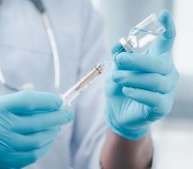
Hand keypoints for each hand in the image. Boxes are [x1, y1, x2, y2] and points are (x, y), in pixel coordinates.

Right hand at [0, 91, 73, 168]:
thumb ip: (21, 101)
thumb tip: (50, 102)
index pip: (28, 101)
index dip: (47, 100)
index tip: (59, 101)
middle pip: (36, 122)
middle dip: (57, 117)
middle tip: (67, 114)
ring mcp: (0, 147)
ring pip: (37, 140)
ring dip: (52, 133)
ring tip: (57, 127)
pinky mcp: (3, 161)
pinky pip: (32, 155)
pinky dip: (44, 147)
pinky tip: (48, 140)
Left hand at [105, 11, 178, 140]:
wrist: (117, 112)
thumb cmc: (119, 87)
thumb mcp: (115, 69)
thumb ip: (118, 56)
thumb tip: (119, 44)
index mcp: (156, 59)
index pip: (166, 42)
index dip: (167, 29)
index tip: (163, 15)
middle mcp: (166, 73)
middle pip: (159, 63)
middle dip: (137, 60)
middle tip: (119, 60)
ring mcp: (166, 90)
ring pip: (155, 80)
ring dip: (132, 78)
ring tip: (116, 78)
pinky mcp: (162, 107)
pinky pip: (154, 98)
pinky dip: (138, 93)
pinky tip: (126, 91)